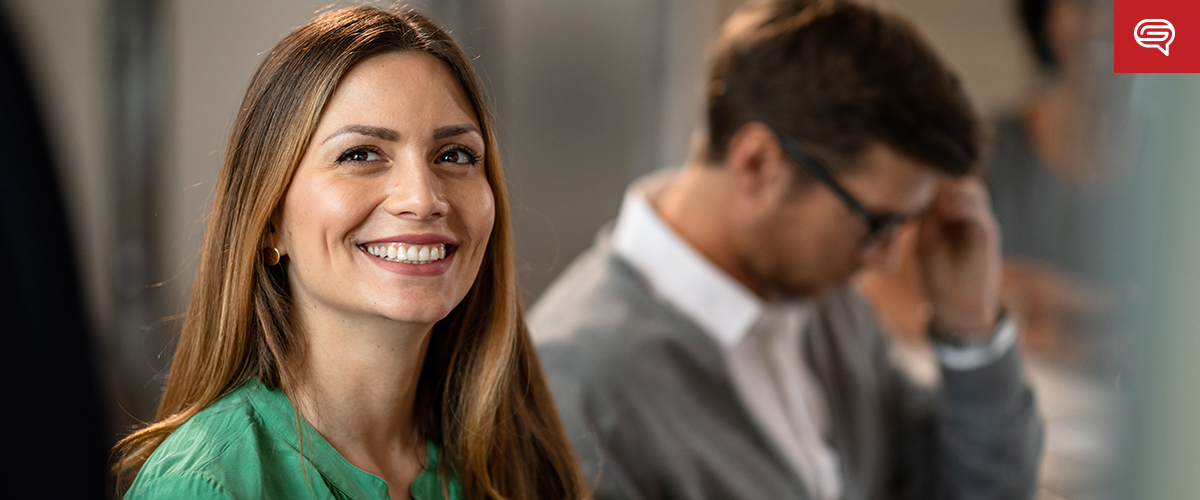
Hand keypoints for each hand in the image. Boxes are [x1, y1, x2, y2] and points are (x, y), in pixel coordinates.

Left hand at [915, 177, 1001, 339]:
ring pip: (973, 189)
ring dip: (955, 192)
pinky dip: (963, 206)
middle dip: (945, 183)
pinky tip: (946, 212)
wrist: (956, 304)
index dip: (932, 183)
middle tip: (929, 194)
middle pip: (961, 181)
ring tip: (938, 205)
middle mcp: (967, 216)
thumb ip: (928, 219)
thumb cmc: (937, 276)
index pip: (946, 186)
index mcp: (950, 217)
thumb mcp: (925, 243)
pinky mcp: (986, 235)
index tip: (916, 189)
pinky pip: (979, 212)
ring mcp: (978, 223)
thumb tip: (929, 194)